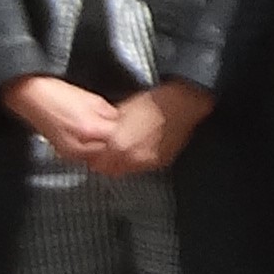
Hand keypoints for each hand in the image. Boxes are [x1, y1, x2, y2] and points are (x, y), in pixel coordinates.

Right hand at [1, 72, 128, 169]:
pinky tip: (98, 144)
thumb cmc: (58, 94)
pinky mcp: (64, 153)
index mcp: (92, 129)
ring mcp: (71, 153)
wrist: (30, 95)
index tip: (138, 135)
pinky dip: (96, 154)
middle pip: (112, 156)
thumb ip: (111, 116)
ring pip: (100, 161)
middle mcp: (81, 146)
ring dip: (109, 154)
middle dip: (121, 150)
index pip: (120, 143)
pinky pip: (87, 158)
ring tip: (115, 144)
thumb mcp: (93, 101)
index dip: (130, 139)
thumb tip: (124, 124)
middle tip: (130, 142)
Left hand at [86, 82, 210, 181]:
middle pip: (111, 171)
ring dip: (122, 163)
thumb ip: (109, 125)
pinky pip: (144, 167)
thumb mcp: (122, 110)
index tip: (93, 152)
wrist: (181, 105)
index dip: (93, 157)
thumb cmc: (153, 103)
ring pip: (127, 170)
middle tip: (106, 153)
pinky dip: (138, 161)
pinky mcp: (161, 162)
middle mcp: (132, 157)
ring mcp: (148, 161)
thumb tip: (102, 131)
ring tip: (124, 150)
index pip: (97, 162)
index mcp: (118, 143)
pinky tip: (140, 148)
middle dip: (106, 163)